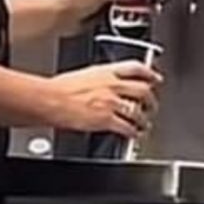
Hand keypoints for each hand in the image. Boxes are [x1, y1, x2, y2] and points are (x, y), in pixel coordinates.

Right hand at [46, 61, 160, 135]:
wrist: (48, 100)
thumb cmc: (58, 89)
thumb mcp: (83, 75)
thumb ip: (100, 79)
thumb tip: (105, 84)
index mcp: (106, 72)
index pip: (136, 68)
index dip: (150, 73)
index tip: (155, 78)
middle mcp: (112, 85)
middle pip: (143, 90)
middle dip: (151, 100)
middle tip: (152, 106)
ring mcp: (111, 102)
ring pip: (138, 111)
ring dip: (144, 120)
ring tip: (145, 125)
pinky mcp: (106, 119)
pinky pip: (127, 127)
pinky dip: (133, 132)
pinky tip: (133, 135)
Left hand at [58, 0, 148, 36]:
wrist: (61, 19)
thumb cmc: (73, 0)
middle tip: (142, 4)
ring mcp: (93, 2)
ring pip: (114, 5)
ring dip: (122, 10)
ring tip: (132, 14)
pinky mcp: (92, 16)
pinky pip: (108, 17)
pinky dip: (114, 20)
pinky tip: (117, 22)